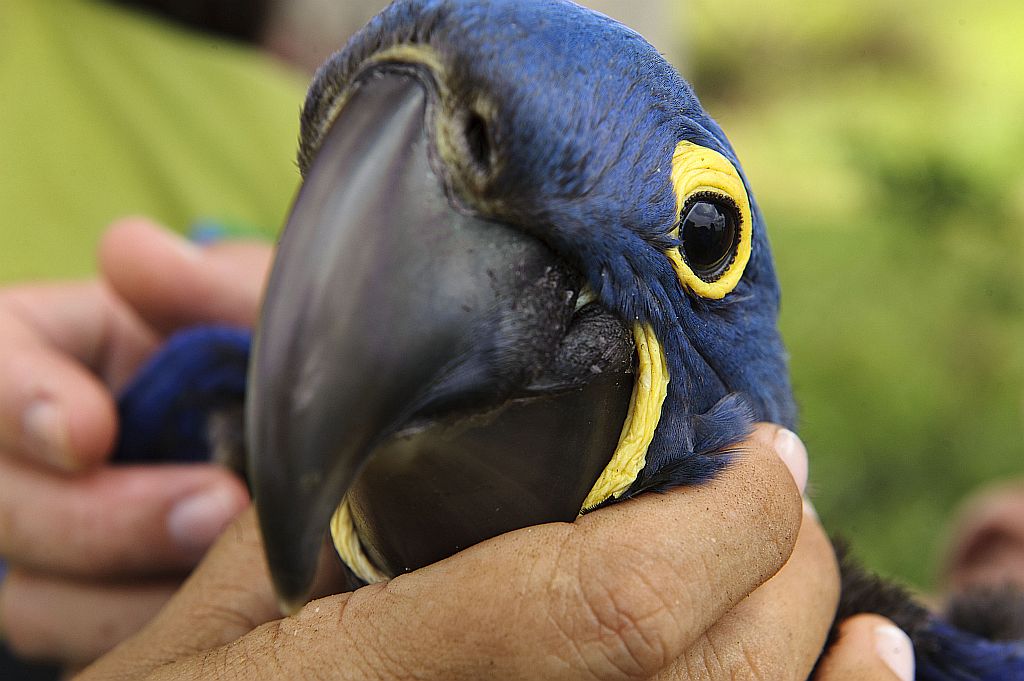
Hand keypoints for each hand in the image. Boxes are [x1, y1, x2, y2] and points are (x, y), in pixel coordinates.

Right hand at [0, 218, 271, 665]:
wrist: (300, 434)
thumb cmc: (259, 351)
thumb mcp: (254, 307)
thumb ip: (209, 282)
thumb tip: (128, 253)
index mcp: (45, 349)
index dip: (18, 402)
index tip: (89, 430)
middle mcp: (27, 445)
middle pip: (2, 499)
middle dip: (104, 519)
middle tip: (218, 510)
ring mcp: (48, 530)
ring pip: (30, 591)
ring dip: (133, 590)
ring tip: (246, 566)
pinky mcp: (84, 598)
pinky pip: (83, 641)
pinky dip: (153, 627)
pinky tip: (230, 603)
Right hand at [79, 424, 860, 680]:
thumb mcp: (219, 607)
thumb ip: (322, 511)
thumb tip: (429, 405)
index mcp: (373, 676)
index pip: (607, 604)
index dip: (720, 523)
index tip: (760, 452)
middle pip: (705, 679)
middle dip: (783, 577)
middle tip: (782, 495)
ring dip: (823, 679)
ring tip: (852, 619)